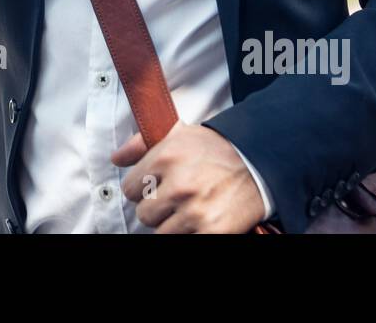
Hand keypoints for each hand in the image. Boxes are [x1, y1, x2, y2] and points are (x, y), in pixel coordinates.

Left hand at [112, 120, 265, 233]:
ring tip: (188, 209)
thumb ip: (142, 144)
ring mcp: (195, 210)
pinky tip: (200, 220)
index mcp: (166, 157)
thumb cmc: (215, 149)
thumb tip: (116, 159)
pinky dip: (190, 233)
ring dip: (172, 224)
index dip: (141, 189)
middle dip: (156, 208)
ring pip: (160, 233)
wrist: (260, 163)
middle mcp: (179, 184)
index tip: (156, 187)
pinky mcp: (212, 231)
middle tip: (175, 199)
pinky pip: (183, 241)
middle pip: (143, 214)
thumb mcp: (178, 134)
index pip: (129, 188)